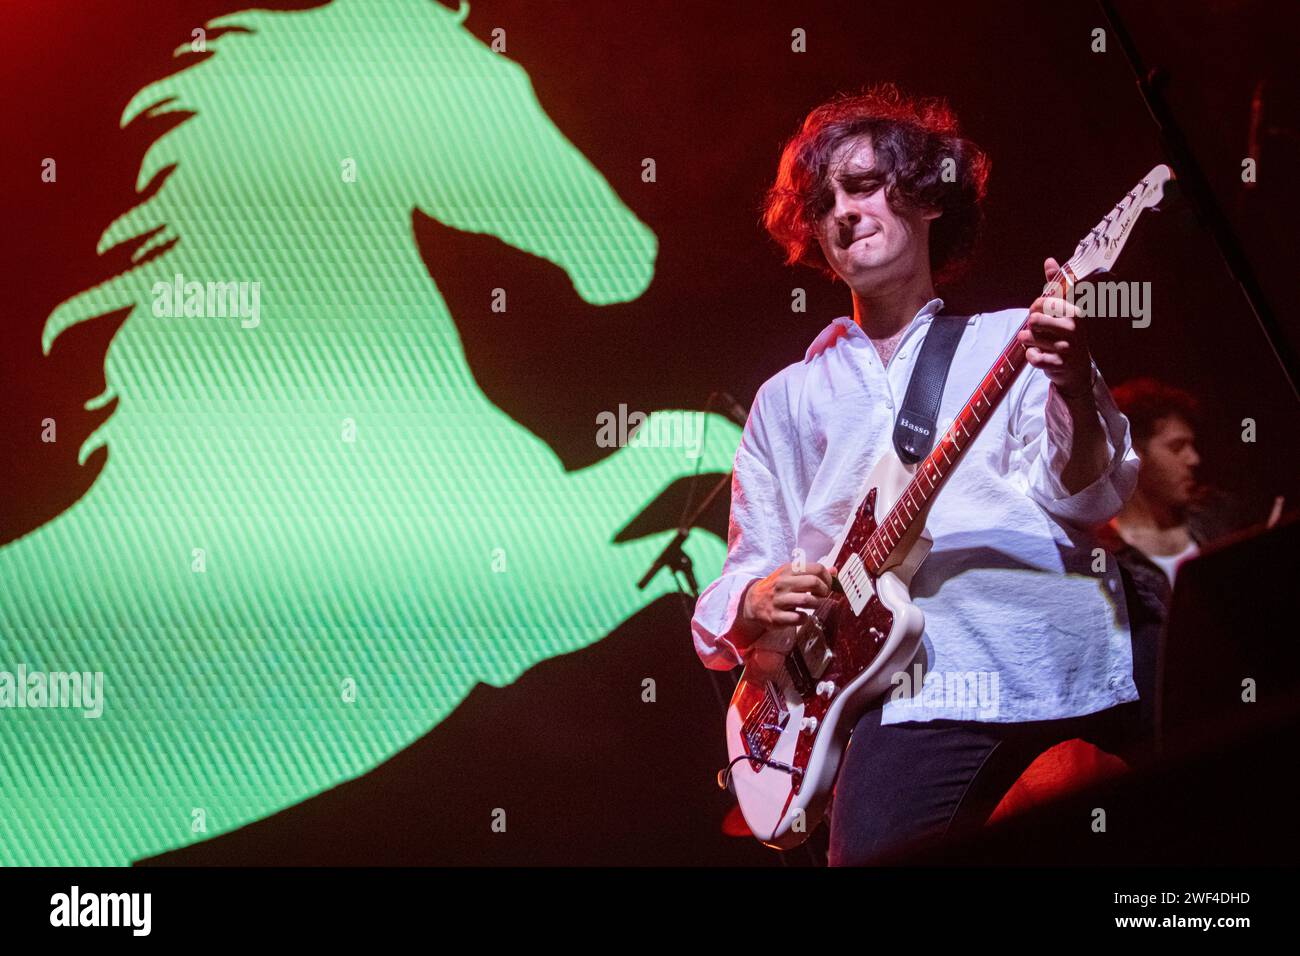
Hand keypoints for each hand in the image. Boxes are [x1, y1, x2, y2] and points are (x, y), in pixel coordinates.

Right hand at [736, 561, 834, 645]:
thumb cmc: (778, 588)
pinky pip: (799, 618)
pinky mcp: (776, 617)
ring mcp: (779, 600)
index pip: (817, 568)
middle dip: (824, 591)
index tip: (827, 585)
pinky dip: (805, 618)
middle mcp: (783, 583)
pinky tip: (802, 615)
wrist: (753, 602)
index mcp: (788, 570)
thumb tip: (834, 571)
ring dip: (816, 604)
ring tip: (814, 604)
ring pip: (808, 600)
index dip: (828, 578)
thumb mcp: (791, 575)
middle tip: (822, 595)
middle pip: (814, 583)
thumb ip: (812, 572)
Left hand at [1017, 257, 1092, 399]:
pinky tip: (1041, 355)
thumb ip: (1055, 285)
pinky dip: (1031, 356)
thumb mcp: (1063, 309)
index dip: (1035, 307)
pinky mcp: (1058, 364)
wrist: (1076, 368)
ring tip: (1037, 342)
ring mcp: (1067, 347)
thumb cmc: (1066, 333)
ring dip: (1028, 340)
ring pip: (1029, 337)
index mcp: (1075, 312)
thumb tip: (1049, 260)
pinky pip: (1031, 356)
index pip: (1043, 301)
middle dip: (1030, 325)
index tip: (1041, 312)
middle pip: (1034, 319)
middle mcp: (1074, 329)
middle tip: (1038, 330)